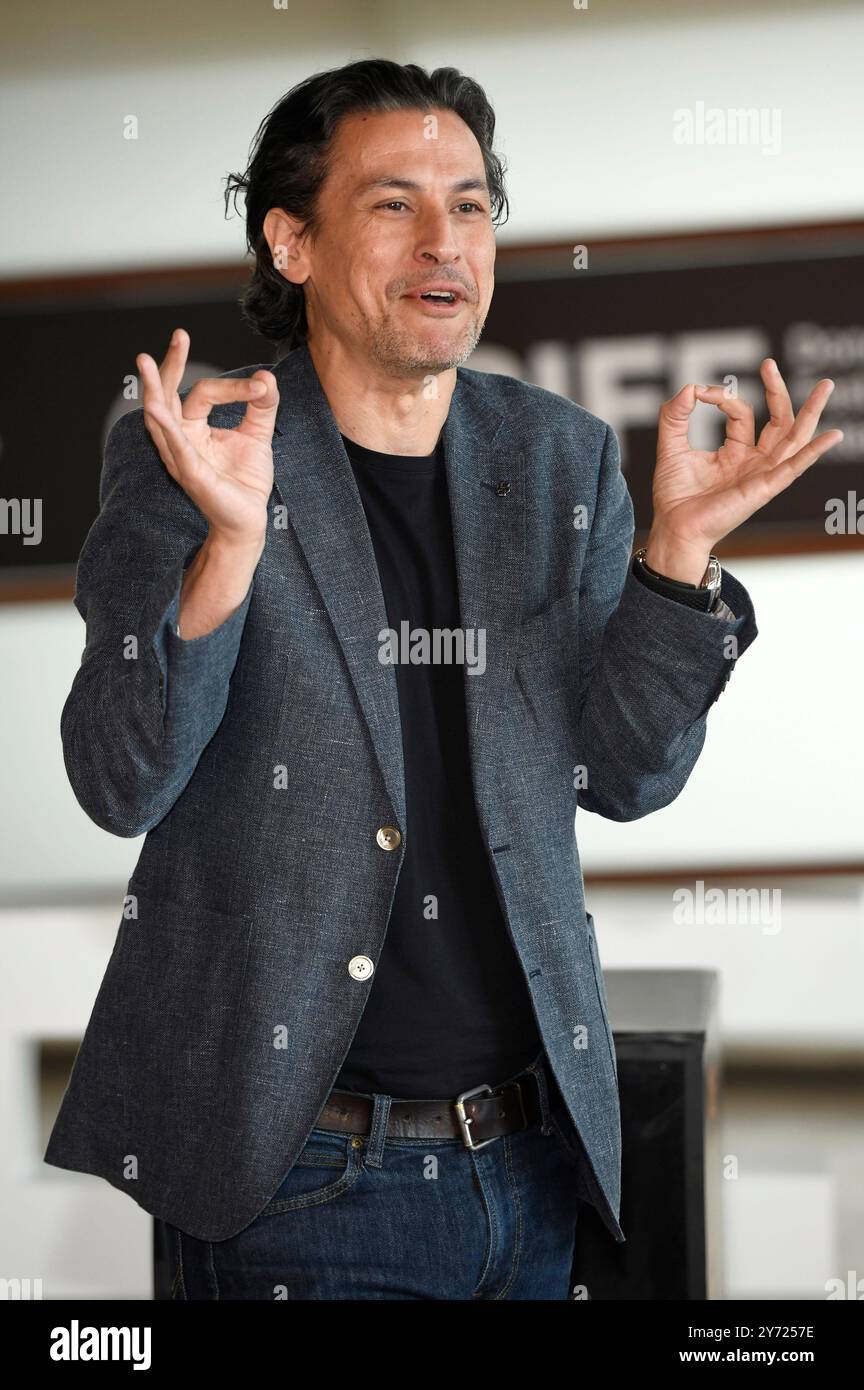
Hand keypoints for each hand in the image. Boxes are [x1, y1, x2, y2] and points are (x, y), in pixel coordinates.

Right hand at [137, 328, 278, 546]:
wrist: (249, 521)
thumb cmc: (245, 481)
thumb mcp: (258, 435)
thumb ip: (262, 405)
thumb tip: (266, 377)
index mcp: (193, 428)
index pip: (204, 393)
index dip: (233, 386)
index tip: (261, 386)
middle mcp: (181, 439)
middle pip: (168, 395)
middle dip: (170, 364)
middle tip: (180, 334)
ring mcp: (181, 457)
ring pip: (160, 418)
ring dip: (153, 389)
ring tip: (144, 362)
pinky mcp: (190, 474)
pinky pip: (175, 447)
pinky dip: (165, 427)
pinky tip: (155, 408)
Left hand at [644, 358, 843, 581]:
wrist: (673, 528)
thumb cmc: (675, 497)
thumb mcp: (671, 447)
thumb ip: (675, 417)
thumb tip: (689, 388)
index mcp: (735, 453)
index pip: (741, 414)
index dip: (722, 398)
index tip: (699, 394)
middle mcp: (753, 462)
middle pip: (778, 421)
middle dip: (777, 391)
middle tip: (769, 363)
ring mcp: (762, 475)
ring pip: (795, 439)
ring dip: (811, 412)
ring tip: (826, 386)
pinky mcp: (764, 489)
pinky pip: (794, 468)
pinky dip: (813, 452)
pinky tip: (832, 435)